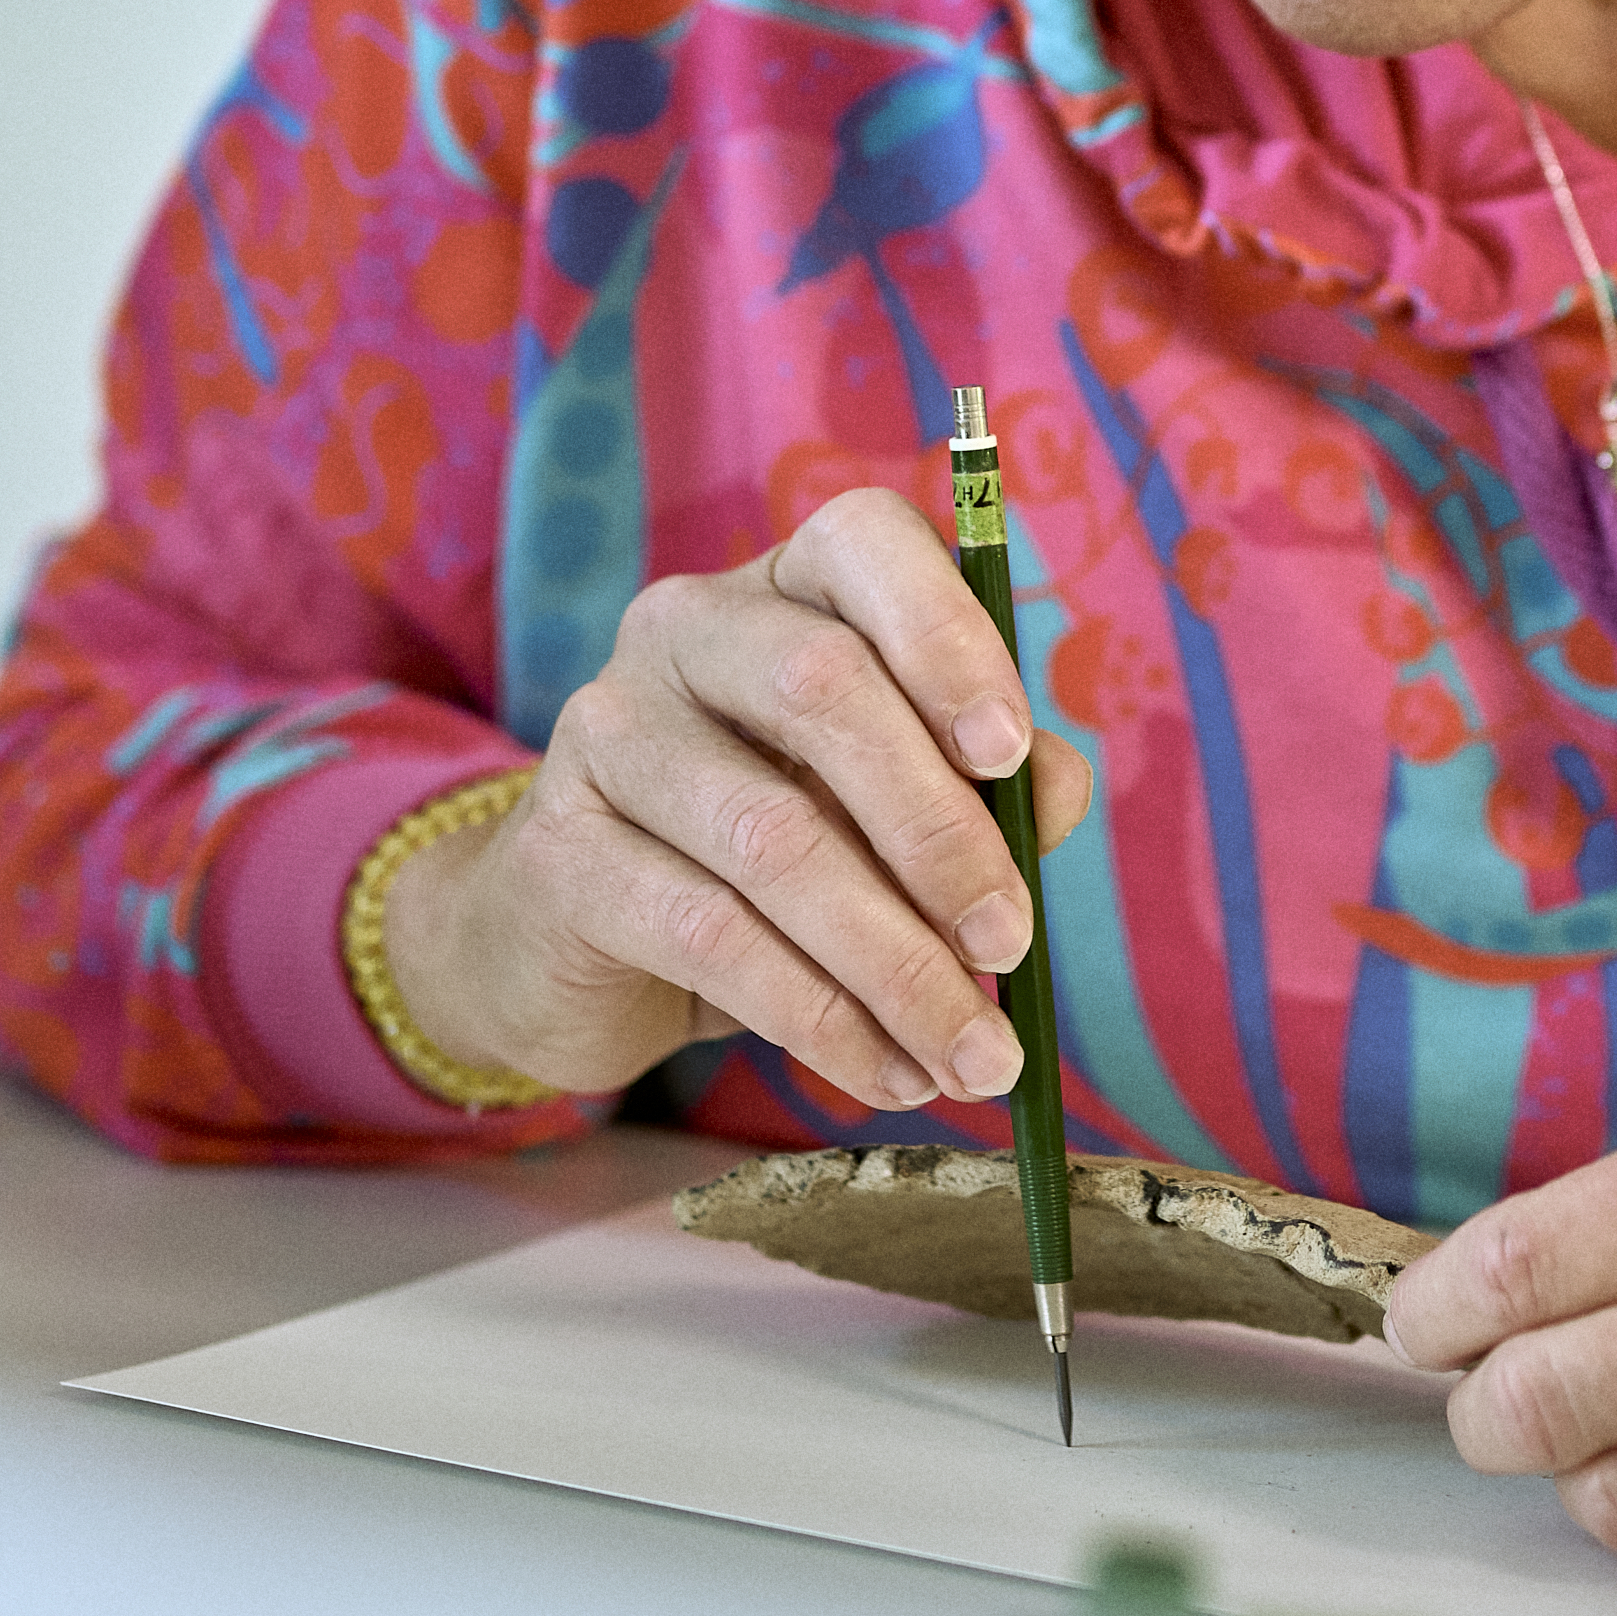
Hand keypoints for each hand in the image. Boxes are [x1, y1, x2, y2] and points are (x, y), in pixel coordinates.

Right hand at [378, 486, 1091, 1111]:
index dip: (947, 638)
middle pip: (823, 688)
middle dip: (938, 830)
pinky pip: (709, 936)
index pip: (864, 543)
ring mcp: (607, 732)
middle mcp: (683, 629)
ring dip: (895, 963)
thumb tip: (1056, 792)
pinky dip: (821, 1020)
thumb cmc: (766, 852)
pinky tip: (886, 1073)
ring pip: (772, 840)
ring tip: (972, 1054)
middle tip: (1011, 944)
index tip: (1010, 755)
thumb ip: (983, 785)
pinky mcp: (560, 852)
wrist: (576, 942)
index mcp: (783, 586)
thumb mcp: (882, 807)